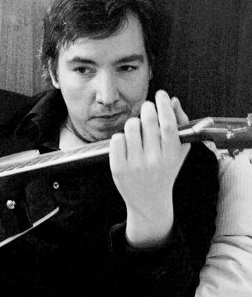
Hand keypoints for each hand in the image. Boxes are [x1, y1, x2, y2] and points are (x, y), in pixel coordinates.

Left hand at [109, 90, 189, 246]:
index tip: (161, 94)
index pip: (169, 125)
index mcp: (171, 155)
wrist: (149, 202)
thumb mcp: (178, 151)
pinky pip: (116, 139)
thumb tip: (173, 100)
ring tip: (137, 131)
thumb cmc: (165, 171)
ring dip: (134, 123)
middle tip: (147, 108)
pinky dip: (121, 137)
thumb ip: (180, 125)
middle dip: (147, 108)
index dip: (164, 105)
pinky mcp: (119, 169)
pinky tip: (127, 144)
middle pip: (148, 121)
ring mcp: (135, 166)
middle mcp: (154, 161)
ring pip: (131, 127)